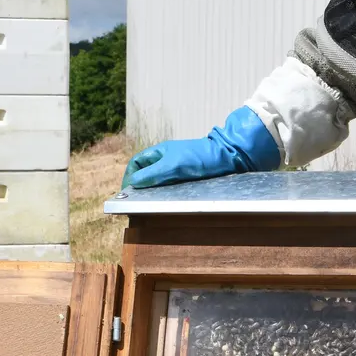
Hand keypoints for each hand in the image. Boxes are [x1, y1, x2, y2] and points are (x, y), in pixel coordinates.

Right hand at [122, 105, 280, 188]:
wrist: (228, 157)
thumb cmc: (200, 157)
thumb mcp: (173, 165)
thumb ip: (153, 174)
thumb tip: (133, 183)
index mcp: (159, 152)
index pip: (136, 164)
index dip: (129, 177)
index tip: (127, 192)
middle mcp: (166, 160)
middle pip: (145, 174)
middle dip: (139, 186)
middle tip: (137, 201)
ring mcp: (177, 169)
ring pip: (158, 182)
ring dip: (153, 191)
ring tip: (149, 203)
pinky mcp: (188, 177)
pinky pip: (171, 186)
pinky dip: (166, 194)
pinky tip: (166, 201)